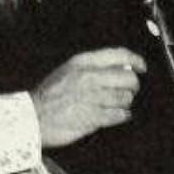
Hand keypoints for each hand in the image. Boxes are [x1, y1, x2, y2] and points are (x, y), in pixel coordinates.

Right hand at [30, 48, 145, 147]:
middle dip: (131, 87)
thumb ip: (91, 67)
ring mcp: (91, 98)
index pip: (118, 55)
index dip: (135, 61)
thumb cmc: (48, 96)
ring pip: (125, 98)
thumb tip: (121, 69)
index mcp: (82, 63)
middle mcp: (88, 77)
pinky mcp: (93, 117)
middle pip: (127, 79)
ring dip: (125, 103)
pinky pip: (119, 115)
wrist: (32, 118)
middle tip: (128, 91)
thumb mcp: (67, 71)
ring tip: (117, 105)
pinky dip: (122, 116)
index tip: (141, 67)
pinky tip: (117, 115)